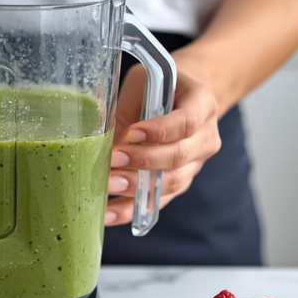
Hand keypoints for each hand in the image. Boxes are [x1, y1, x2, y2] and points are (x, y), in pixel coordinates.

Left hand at [105, 59, 221, 225]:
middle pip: (179, 156)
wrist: (180, 97)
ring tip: (107, 185)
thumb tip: (91, 134)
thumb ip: (126, 106)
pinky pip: (158, 201)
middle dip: (142, 161)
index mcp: (202, 103)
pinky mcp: (179, 183)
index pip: (186, 122)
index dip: (159, 131)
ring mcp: (196, 164)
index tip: (130, 133)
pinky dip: (132, 208)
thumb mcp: (141, 83)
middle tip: (111, 160)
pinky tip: (109, 213)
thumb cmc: (155, 87)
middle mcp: (206, 137)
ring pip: (170, 182)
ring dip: (135, 187)